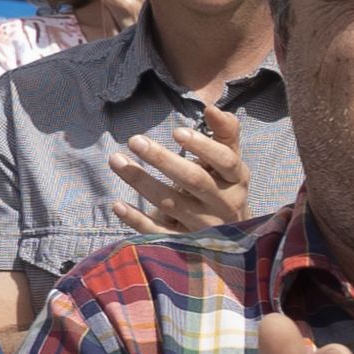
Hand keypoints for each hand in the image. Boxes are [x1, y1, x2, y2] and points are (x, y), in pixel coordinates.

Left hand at [106, 100, 257, 236]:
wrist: (233, 240)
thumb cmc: (225, 187)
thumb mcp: (231, 161)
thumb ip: (225, 133)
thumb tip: (211, 108)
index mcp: (237, 181)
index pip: (224, 161)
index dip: (202, 146)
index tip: (176, 131)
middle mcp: (224, 205)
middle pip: (193, 181)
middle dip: (163, 160)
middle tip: (135, 140)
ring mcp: (204, 228)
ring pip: (171, 204)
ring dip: (141, 182)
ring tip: (116, 160)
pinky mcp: (186, 245)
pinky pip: (159, 234)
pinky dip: (137, 220)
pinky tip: (118, 205)